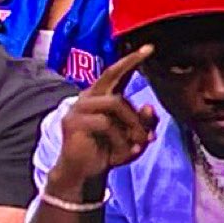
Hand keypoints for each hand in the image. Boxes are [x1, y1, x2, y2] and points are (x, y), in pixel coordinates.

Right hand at [48, 45, 158, 196]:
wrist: (85, 174)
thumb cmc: (108, 151)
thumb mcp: (133, 138)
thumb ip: (143, 123)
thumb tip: (148, 107)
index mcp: (102, 97)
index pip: (116, 73)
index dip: (131, 60)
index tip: (149, 48)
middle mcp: (88, 97)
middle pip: (111, 75)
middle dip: (130, 63)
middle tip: (149, 53)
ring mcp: (79, 108)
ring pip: (116, 103)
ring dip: (134, 124)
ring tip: (141, 142)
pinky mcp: (74, 122)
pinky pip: (106, 124)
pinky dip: (121, 139)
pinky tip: (124, 152)